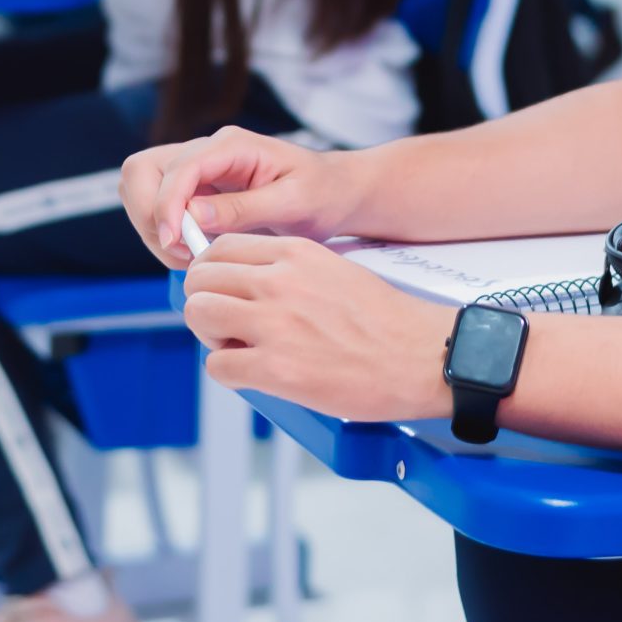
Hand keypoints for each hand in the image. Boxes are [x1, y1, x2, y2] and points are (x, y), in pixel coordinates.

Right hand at [119, 125, 363, 268]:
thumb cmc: (322, 193)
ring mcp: (198, 171)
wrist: (336, 194)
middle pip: (142, 171)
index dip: (166, 205)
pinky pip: (159, 210)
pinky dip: (166, 235)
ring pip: (142, 191)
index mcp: (232, 145)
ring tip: (193, 257)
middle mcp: (207, 152)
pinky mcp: (195, 192)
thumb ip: (243, 208)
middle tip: (181, 253)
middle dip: (149, 215)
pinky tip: (197, 254)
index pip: (177, 167)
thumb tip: (193, 215)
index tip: (175, 243)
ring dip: (155, 229)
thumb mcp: (293, 203)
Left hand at [181, 234, 453, 420]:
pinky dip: (230, 372)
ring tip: (240, 347)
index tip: (220, 289)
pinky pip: (217, 366)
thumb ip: (284, 271)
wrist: (421, 356)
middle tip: (228, 324)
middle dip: (206, 303)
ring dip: (212, 336)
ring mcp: (274, 324)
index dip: (212, 273)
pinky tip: (257, 373)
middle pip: (199, 280)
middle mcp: (278, 282)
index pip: (219, 248)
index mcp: (294, 253)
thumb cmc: (384, 321)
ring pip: (199, 315)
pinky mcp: (275, 368)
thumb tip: (241, 282)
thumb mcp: (330, 270)